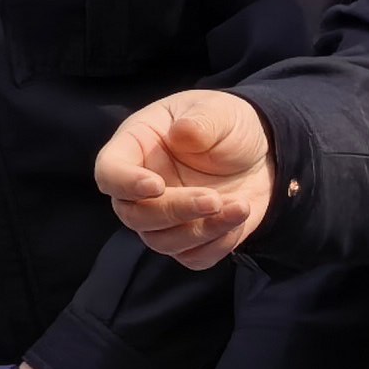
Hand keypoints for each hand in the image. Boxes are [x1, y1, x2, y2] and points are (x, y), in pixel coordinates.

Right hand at [95, 89, 277, 268]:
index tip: (157, 185)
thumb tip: (182, 132)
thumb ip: (201, 120)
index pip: (109, 171)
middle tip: (214, 199)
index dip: (125, 183)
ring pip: (162, 241)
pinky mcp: (188, 239)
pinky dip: (217, 244)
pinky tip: (239, 216)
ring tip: (239, 206)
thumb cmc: (227, 126)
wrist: (259, 154)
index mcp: (136, 146)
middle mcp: (141, 186)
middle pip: (134, 215)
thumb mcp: (219, 112)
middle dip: (174, 211)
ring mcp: (162, 217)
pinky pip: (192, 257)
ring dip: (201, 230)